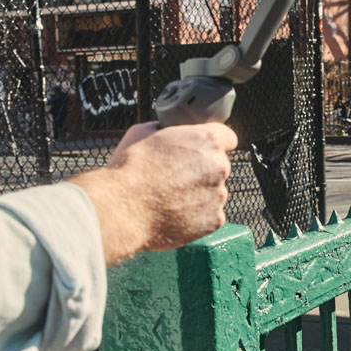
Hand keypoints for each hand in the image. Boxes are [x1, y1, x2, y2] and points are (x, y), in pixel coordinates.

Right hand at [73, 122, 237, 263]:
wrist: (123, 209)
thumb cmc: (130, 169)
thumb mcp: (141, 133)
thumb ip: (162, 129)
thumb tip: (160, 129)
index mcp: (207, 140)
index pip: (227, 138)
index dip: (213, 144)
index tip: (203, 151)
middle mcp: (220, 167)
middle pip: (219, 167)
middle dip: (202, 171)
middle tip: (176, 178)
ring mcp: (219, 195)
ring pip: (214, 193)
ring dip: (198, 195)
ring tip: (169, 199)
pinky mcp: (215, 220)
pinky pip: (209, 216)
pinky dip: (195, 216)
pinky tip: (173, 214)